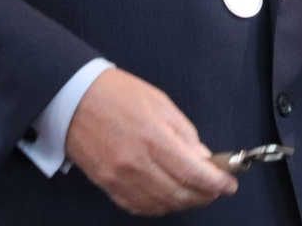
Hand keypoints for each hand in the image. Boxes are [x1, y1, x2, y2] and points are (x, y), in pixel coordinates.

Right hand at [66, 68, 237, 214]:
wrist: (72, 98)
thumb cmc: (116, 93)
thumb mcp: (159, 102)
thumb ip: (184, 132)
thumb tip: (202, 158)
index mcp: (153, 138)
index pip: (192, 173)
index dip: (216, 183)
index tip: (229, 184)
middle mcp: (137, 164)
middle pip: (180, 194)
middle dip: (205, 195)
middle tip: (216, 188)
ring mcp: (120, 178)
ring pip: (161, 205)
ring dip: (184, 203)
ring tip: (196, 192)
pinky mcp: (107, 186)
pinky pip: (139, 207)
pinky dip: (159, 206)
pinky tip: (169, 197)